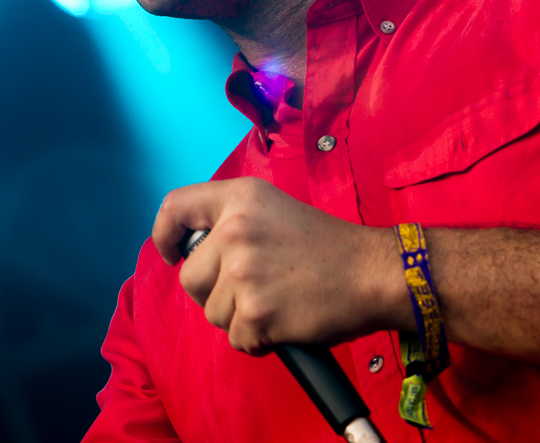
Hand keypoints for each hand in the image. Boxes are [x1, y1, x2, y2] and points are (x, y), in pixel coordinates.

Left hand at [152, 178, 408, 354]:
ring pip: (212, 312)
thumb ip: (231, 222)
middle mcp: (234, 230)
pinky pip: (236, 338)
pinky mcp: (256, 311)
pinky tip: (284, 323)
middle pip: (189, 277)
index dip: (164, 234)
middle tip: (251, 290)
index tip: (171, 254)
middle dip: (213, 292)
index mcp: (238, 198)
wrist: (375, 273)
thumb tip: (192, 251)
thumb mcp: (273, 210)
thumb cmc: (327, 246)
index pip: (174, 208)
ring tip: (276, 302)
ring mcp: (243, 272)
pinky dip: (257, 341)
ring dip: (239, 317)